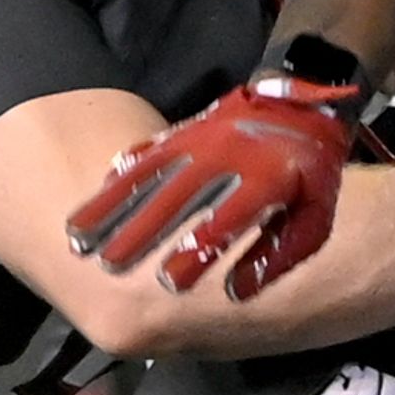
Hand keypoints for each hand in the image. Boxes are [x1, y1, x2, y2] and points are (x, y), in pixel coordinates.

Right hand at [68, 72, 361, 297]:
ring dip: (112, 205)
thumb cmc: (312, 173)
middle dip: (139, 231)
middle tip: (107, 265)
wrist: (303, 103)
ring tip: (79, 235)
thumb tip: (238, 292)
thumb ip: (280, 254)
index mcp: (265, 179)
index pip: (226, 220)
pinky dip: (121, 175)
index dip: (199, 251)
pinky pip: (147, 152)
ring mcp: (200, 140)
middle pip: (175, 197)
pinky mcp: (184, 132)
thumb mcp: (315, 217)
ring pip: (148, 175)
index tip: (170, 283)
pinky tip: (97, 197)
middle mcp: (226, 156)